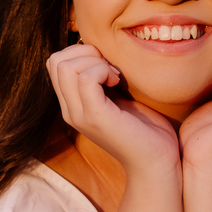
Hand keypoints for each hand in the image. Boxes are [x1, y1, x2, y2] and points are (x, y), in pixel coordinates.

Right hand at [46, 43, 180, 175]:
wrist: (156, 161)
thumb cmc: (144, 128)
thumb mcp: (118, 98)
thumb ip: (103, 80)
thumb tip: (100, 51)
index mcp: (72, 105)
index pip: (55, 63)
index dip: (81, 53)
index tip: (107, 66)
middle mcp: (70, 111)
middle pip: (55, 61)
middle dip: (86, 53)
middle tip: (111, 69)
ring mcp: (79, 115)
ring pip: (65, 66)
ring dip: (95, 61)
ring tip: (115, 76)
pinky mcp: (95, 117)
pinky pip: (86, 78)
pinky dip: (104, 70)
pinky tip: (118, 81)